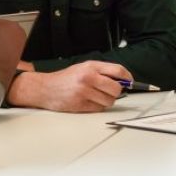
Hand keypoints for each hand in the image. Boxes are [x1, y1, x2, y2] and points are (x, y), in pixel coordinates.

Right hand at [7, 61, 130, 112]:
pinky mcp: (80, 104)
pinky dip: (96, 107)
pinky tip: (87, 101)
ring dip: (106, 101)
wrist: (45, 88)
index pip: (118, 71)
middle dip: (116, 92)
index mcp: (91, 66)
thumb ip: (102, 72)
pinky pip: (99, 109)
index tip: (130, 82)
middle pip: (116, 88)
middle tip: (109, 92)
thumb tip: (123, 80)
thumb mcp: (84, 68)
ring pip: (109, 101)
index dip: (127, 78)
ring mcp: (84, 92)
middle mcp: (88, 78)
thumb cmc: (65, 79)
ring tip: (95, 97)